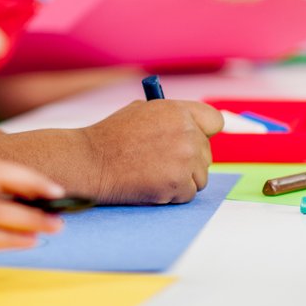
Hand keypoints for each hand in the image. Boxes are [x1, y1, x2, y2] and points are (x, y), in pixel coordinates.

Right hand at [80, 99, 222, 204]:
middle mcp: (187, 132)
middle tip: (163, 163)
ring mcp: (185, 158)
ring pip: (200, 177)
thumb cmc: (111, 137)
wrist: (91, 161)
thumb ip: (171, 118)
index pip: (214, 121)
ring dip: (182, 179)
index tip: (196, 141)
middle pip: (207, 154)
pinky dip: (172, 194)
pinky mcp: (179, 183)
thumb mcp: (142, 112)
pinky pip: (188, 194)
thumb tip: (195, 130)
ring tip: (153, 173)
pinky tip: (150, 185)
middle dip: (189, 161)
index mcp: (178, 110)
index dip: (204, 132)